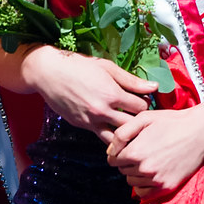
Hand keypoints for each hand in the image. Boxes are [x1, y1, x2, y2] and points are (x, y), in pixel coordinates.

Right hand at [22, 46, 156, 137]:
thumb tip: (154, 87)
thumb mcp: (107, 67)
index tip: (144, 100)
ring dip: (126, 134)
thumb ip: (132, 80)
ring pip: (117, 138)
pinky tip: (115, 129)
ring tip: (130, 128)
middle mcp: (102, 111)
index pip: (141, 107)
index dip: (146, 103)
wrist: (49, 73)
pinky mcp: (82, 126)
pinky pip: (102, 137)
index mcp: (112, 94)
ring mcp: (91, 122)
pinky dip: (111, 136)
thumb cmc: (79, 65)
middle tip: (140, 115)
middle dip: (139, 121)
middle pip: (132, 125)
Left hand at [106, 106, 203, 197]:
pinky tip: (151, 173)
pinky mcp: (167, 187)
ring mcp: (156, 180)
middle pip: (123, 171)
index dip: (117, 152)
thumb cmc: (171, 121)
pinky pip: (144, 194)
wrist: (199, 131)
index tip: (126, 147)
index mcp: (135, 152)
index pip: (113, 160)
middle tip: (139, 150)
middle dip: (127, 162)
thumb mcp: (143, 118)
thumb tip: (110, 150)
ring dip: (135, 174)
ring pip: (132, 182)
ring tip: (147, 160)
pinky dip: (143, 186)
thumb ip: (122, 133)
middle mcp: (143, 169)